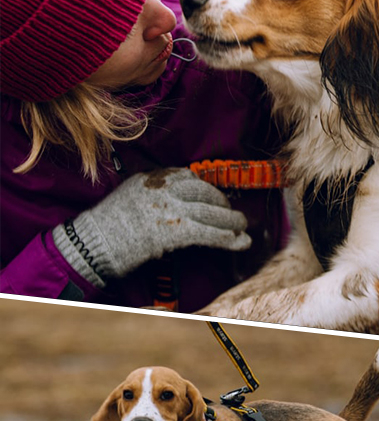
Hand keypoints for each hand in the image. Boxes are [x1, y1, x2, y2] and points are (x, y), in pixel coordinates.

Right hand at [53, 169, 249, 284]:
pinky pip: (208, 233)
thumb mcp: (131, 194)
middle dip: (222, 204)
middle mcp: (166, 190)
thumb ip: (156, 192)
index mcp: (154, 178)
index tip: (213, 197)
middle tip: (232, 214)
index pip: (189, 177)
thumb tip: (180, 198)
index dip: (206, 189)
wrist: (92, 242)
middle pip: (205, 193)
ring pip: (212, 213)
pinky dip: (226, 239)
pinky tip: (239, 243)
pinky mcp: (176, 230)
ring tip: (243, 228)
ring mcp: (172, 208)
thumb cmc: (108, 224)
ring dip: (232, 222)